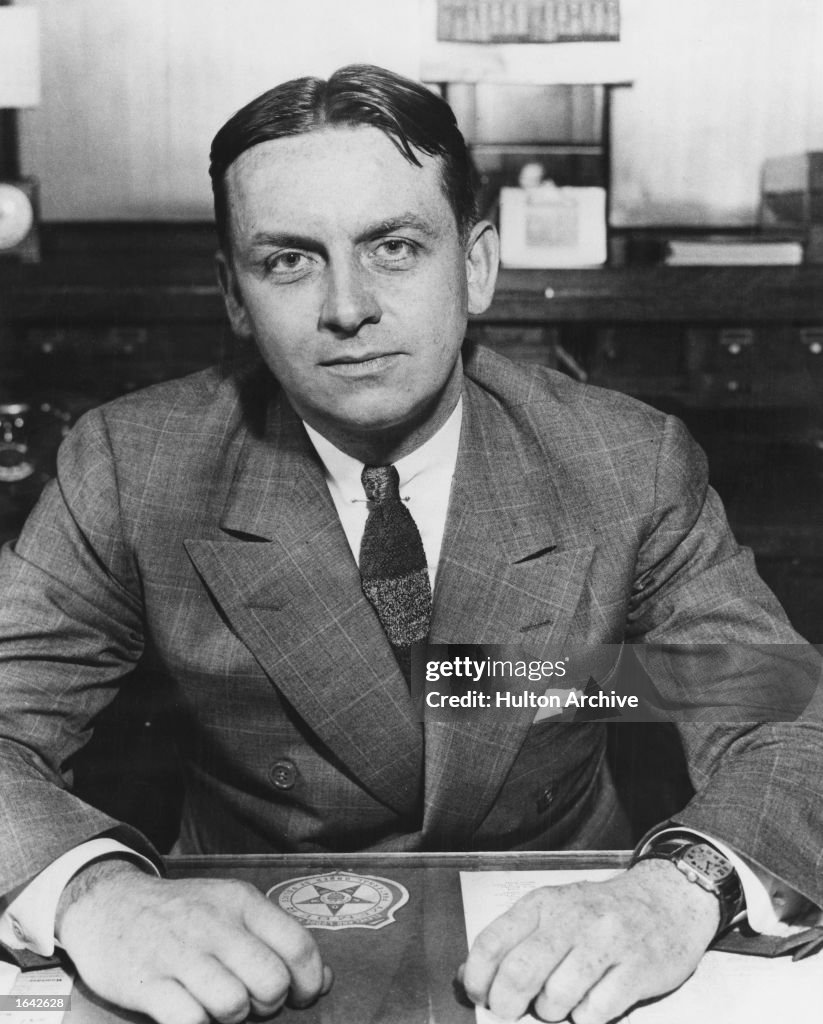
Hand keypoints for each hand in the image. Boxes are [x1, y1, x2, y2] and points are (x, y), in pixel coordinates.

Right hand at [56, 859, 331, 1023]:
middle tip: (251, 1002)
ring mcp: (179, 952)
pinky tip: (191, 1013)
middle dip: (269, 1005)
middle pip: (271, 982)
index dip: (309, 982)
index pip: (298, 945)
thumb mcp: (231, 910)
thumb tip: (325, 981)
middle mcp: (214, 923)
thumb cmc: (182, 915)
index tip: (300, 997)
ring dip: (231, 1017)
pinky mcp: (148, 983)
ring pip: (234, 1005)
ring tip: (217, 1004)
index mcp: (241, 901)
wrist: (108, 905)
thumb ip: (276, 940)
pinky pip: (191, 1021)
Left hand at [460, 859, 718, 1022]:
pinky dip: (585, 1018)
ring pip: (556, 997)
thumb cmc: (601, 913)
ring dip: (550, 1011)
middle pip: (521, 973)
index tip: (479, 996)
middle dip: (507, 1005)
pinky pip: (595, 1012)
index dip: (477, 978)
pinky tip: (590, 1002)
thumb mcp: (553, 911)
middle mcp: (572, 919)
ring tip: (557, 1003)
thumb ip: (512, 940)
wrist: (667, 900)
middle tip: (510, 1012)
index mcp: (543, 903)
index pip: (493, 942)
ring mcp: (606, 943)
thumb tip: (467, 978)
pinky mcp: (636, 970)